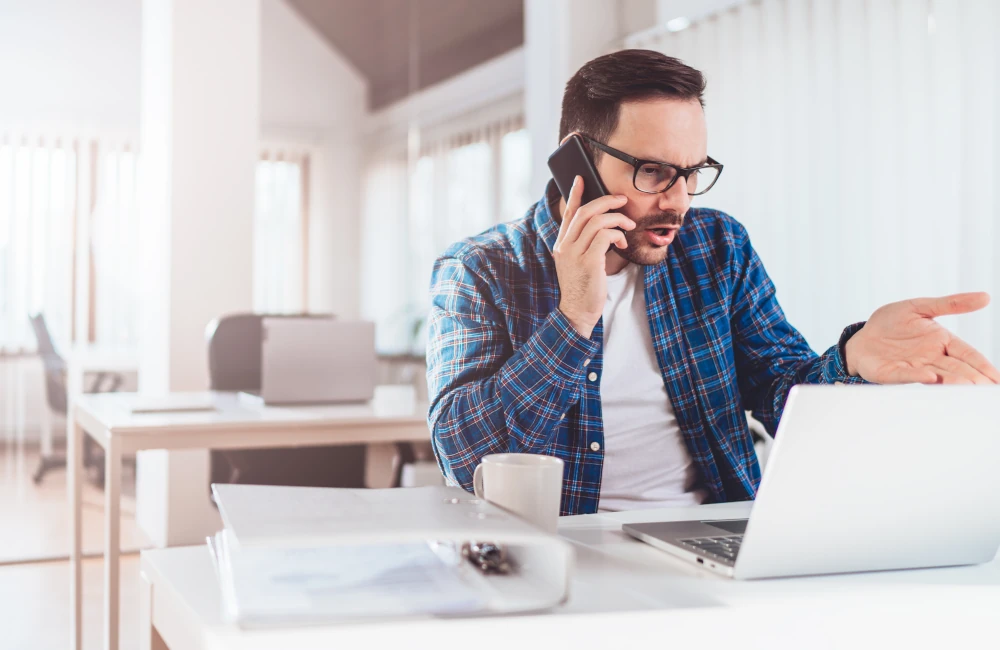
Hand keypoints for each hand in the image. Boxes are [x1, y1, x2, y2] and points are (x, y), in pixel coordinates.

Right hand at [552, 176, 634, 337]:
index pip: (568, 213)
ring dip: (617, 219)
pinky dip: (617, 234)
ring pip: (597, 221)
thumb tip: (604, 225)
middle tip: (622, 201)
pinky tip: (623, 241)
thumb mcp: (579, 262)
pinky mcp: (589, 262)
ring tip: (628, 226)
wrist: (577, 312)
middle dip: (607, 202)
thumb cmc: (583, 287)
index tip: (581, 178)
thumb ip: (585, 244)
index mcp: (561, 244)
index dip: (575, 194)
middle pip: (585, 212)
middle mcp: (565, 246)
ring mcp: (575, 254)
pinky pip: (605, 236)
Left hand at [845, 292, 999, 384]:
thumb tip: (986, 297)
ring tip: (967, 384)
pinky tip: (930, 377)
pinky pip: (905, 375)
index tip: (996, 378)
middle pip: (956, 369)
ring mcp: (912, 367)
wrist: (862, 336)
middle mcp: (930, 358)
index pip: (967, 354)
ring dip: (951, 380)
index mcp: (941, 342)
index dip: (982, 365)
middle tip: (986, 386)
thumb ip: (951, 304)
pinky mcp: (891, 373)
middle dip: (972, 378)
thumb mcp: (920, 307)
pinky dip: (917, 376)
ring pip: (936, 376)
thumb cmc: (891, 322)